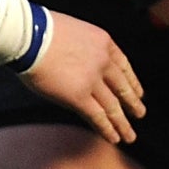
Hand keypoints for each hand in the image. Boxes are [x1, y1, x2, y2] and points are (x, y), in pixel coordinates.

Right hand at [18, 13, 144, 142]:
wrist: (28, 34)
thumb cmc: (39, 30)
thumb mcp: (73, 32)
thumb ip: (83, 50)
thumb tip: (78, 64)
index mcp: (104, 42)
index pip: (124, 66)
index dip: (133, 82)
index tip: (139, 93)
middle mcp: (103, 61)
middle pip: (122, 87)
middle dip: (132, 103)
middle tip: (140, 114)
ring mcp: (93, 79)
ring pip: (113, 106)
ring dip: (122, 124)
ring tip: (130, 136)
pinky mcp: (79, 96)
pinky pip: (98, 116)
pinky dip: (107, 129)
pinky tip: (114, 138)